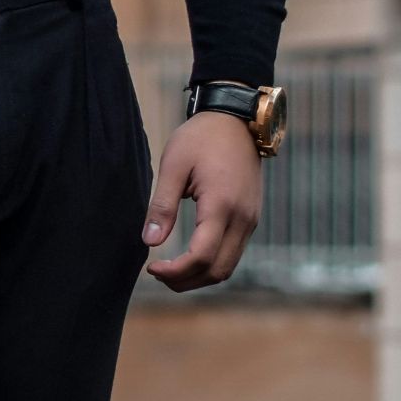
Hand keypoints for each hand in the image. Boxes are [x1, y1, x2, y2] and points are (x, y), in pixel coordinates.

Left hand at [141, 112, 263, 291]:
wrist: (237, 119)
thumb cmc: (201, 137)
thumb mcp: (173, 165)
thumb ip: (161, 206)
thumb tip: (150, 242)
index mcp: (221, 205)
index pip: (201, 257)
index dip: (175, 272)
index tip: (152, 267)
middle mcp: (242, 218)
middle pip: (217, 271)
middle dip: (185, 281)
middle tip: (157, 272)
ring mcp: (250, 220)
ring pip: (227, 267)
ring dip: (198, 277)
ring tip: (170, 270)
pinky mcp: (251, 219)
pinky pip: (232, 254)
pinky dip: (210, 265)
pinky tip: (189, 258)